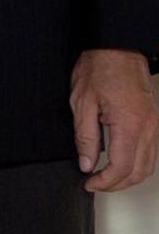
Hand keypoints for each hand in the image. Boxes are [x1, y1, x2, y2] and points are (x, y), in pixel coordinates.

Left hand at [71, 48, 157, 191]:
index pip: (122, 167)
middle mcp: (147, 129)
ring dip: (128, 177)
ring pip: (148, 166)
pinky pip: (150, 153)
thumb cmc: (99, 69)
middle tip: (94, 183)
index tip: (89, 183)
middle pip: (138, 172)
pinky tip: (119, 164)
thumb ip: (84, 136)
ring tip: (105, 177)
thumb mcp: (82, 102)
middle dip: (116, 184)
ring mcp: (154, 126)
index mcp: (129, 124)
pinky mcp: (153, 123)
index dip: (105, 181)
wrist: (117, 49)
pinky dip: (136, 165)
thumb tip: (86, 163)